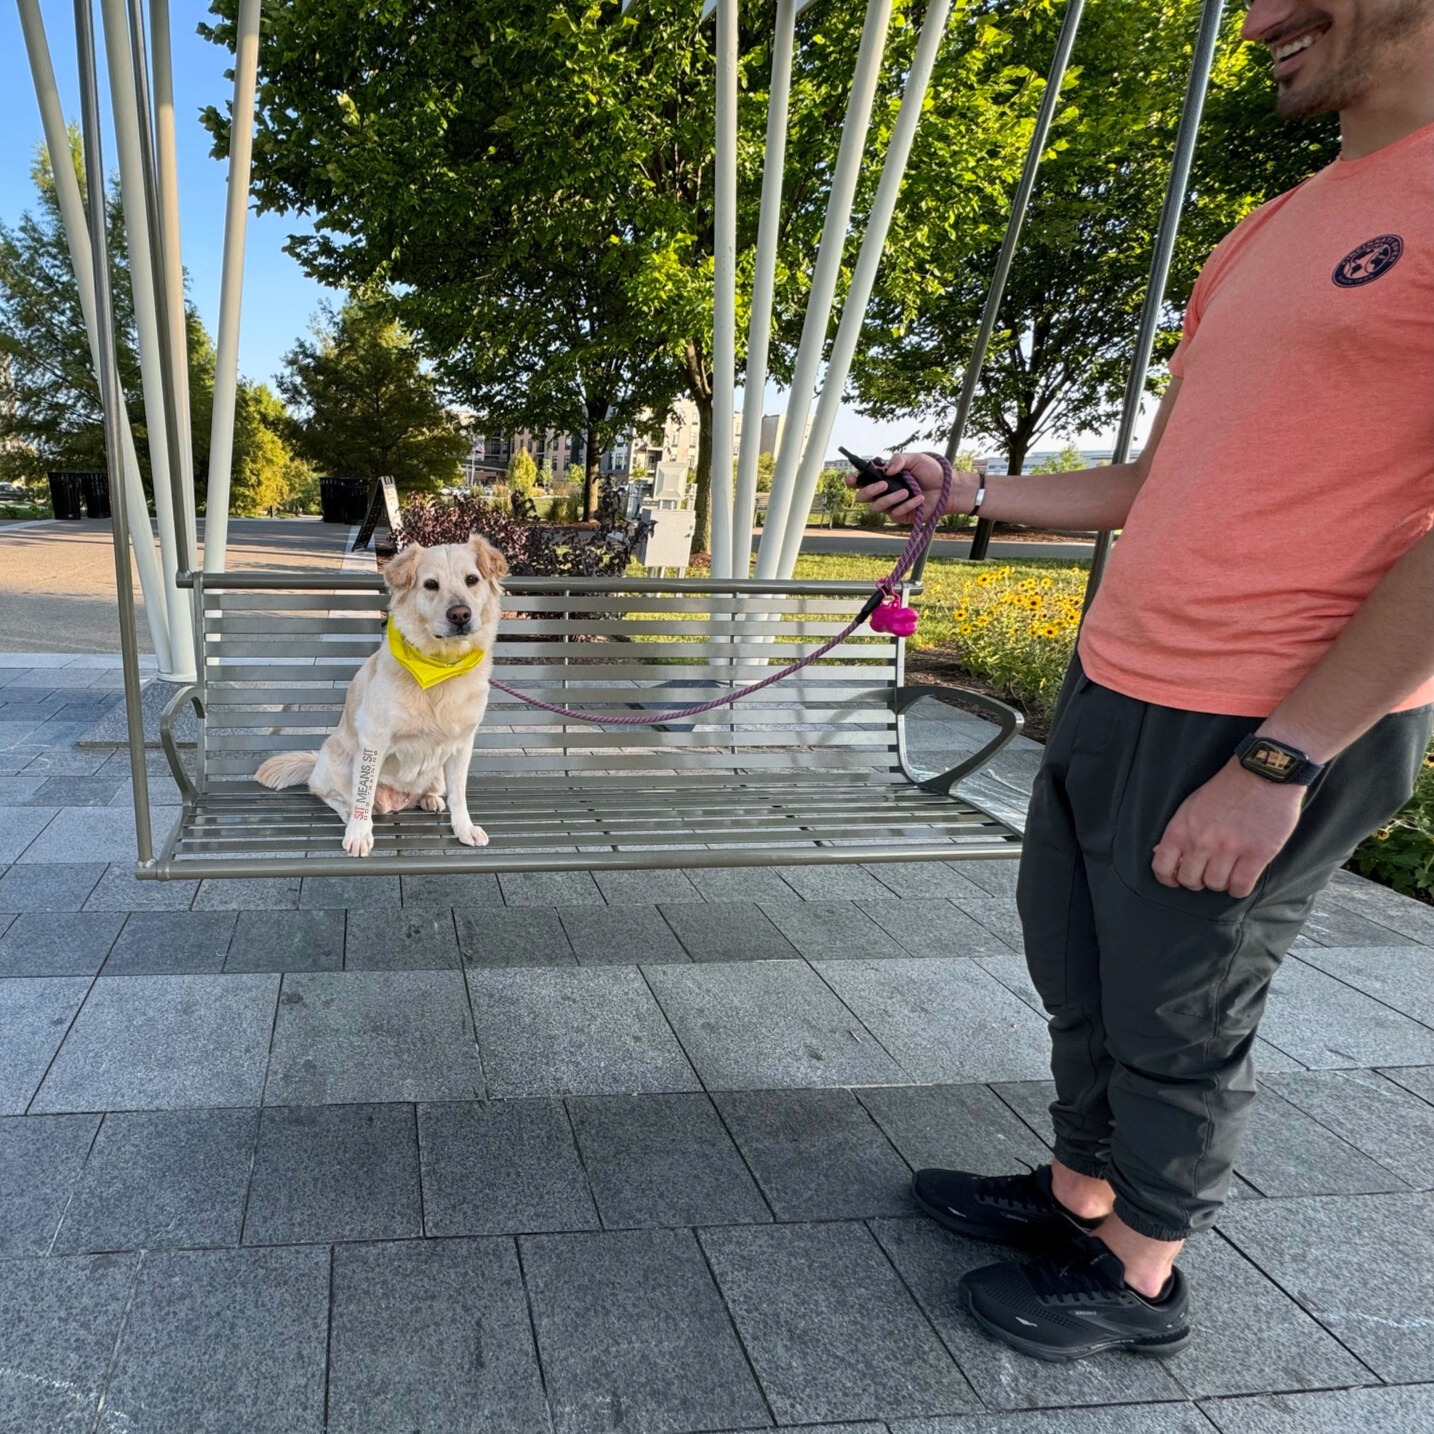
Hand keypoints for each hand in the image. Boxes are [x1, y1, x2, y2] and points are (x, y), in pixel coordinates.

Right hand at [844, 451, 974, 525]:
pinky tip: (919, 498)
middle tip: (883, 484)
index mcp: (883, 476)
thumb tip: (886, 470)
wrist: (948, 488)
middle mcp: (883, 491)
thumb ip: (899, 460)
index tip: (852, 479)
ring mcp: (890, 505)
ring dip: (890, 498)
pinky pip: (895, 513)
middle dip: (869, 491)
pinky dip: (907, 505)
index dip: (852, 480)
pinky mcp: (900, 515)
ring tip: (906, 491)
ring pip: (877, 507)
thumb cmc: (931, 471)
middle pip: (862, 497)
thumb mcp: (915, 459)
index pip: (861, 479)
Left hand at [1151, 759, 1303, 897]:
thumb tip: (1160, 853)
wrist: (1262, 773)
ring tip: (1227, 870)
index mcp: (1181, 829)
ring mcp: (1229, 849)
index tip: (1177, 879)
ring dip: (1221, 882)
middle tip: (1207, 871)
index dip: (1168, 879)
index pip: (1162, 868)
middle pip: (1190, 881)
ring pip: (1216, 885)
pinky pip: (1241, 887)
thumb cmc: (1225, 789)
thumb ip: (1178, 832)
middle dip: (1197, 881)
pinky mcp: (1256, 854)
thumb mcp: (1190, 806)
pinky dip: (1240, 888)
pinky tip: (1242, 878)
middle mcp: (1201, 842)